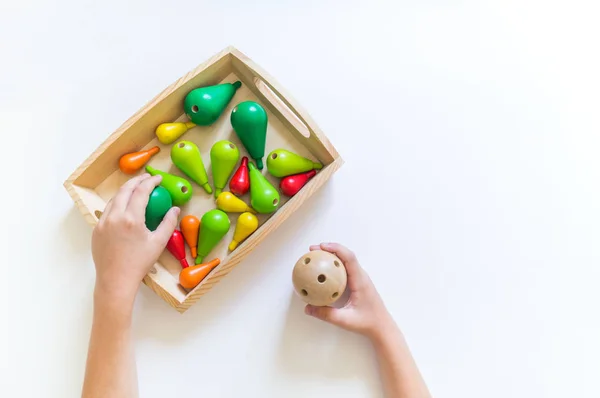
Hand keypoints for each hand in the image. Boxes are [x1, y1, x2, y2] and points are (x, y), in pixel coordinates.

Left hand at [91, 174, 179, 304]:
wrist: (116, 280)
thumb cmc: (139, 263)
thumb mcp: (158, 243)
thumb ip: (168, 223)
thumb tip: (175, 209)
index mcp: (131, 219)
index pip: (141, 192)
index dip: (150, 182)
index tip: (158, 178)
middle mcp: (115, 217)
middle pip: (125, 190)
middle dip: (137, 181)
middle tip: (147, 178)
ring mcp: (103, 223)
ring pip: (114, 199)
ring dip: (126, 191)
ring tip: (136, 190)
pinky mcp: (97, 230)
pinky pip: (107, 211)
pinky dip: (117, 204)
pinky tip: (124, 208)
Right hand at [304, 243, 393, 339]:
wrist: (382, 327)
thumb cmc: (368, 323)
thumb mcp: (346, 320)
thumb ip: (326, 314)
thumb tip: (308, 308)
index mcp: (360, 281)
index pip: (349, 258)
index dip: (336, 248)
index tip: (322, 246)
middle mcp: (361, 276)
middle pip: (346, 256)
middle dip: (329, 249)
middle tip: (313, 250)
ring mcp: (360, 279)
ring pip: (345, 261)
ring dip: (332, 256)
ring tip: (316, 257)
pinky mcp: (358, 283)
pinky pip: (345, 270)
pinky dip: (334, 267)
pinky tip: (323, 273)